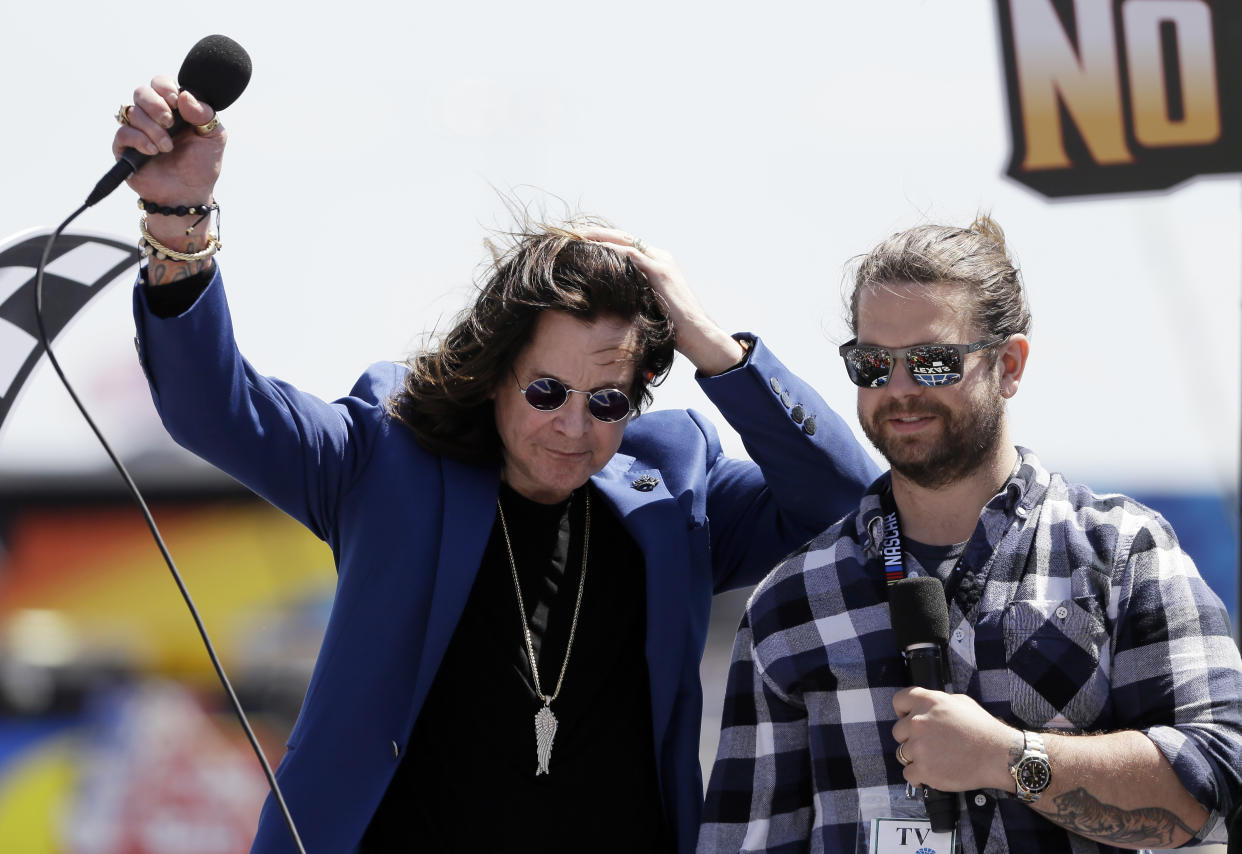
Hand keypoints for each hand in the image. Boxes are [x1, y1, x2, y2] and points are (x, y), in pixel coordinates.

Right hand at [113, 75, 225, 207]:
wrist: (190, 194)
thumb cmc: (202, 165)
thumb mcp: (214, 137)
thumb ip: (205, 114)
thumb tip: (184, 95)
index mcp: (174, 108)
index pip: (160, 83)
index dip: (165, 87)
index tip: (175, 101)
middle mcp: (153, 116)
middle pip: (142, 92)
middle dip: (156, 104)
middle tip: (170, 123)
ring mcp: (137, 131)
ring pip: (132, 111)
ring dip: (152, 128)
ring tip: (167, 147)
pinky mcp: (124, 148)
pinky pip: (123, 132)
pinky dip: (140, 140)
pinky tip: (153, 151)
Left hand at [575, 226, 745, 375]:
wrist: (698, 335)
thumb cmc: (673, 329)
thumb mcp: (649, 307)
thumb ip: (635, 296)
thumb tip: (611, 302)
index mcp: (658, 264)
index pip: (627, 246)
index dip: (604, 242)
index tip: (581, 243)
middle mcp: (661, 258)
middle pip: (623, 238)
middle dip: (597, 234)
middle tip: (572, 233)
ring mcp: (661, 262)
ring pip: (625, 241)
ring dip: (599, 237)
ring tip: (576, 236)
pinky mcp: (660, 271)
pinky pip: (630, 254)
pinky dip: (609, 250)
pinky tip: (592, 248)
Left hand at [892, 687, 1019, 792]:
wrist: (998, 756)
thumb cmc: (983, 729)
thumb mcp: (960, 702)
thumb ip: (937, 702)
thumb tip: (925, 707)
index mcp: (928, 701)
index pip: (898, 701)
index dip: (902, 711)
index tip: (908, 719)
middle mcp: (919, 721)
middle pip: (898, 731)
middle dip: (910, 738)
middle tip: (929, 744)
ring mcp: (919, 746)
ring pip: (902, 753)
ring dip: (915, 757)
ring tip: (936, 759)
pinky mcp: (923, 769)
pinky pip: (908, 774)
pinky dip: (918, 776)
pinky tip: (932, 773)